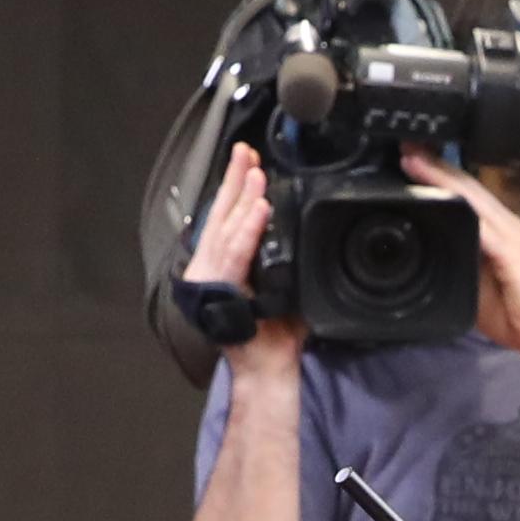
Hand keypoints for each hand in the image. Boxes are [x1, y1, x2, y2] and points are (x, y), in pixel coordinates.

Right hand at [191, 149, 300, 356]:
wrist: (267, 367)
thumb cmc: (275, 334)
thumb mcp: (284, 287)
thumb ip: (286, 260)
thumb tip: (308, 234)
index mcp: (224, 264)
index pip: (227, 218)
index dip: (236, 188)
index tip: (248, 161)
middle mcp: (211, 267)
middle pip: (221, 215)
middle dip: (234, 181)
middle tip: (246, 153)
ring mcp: (212, 279)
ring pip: (228, 229)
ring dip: (244, 200)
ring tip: (257, 176)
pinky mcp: (220, 292)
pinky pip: (237, 255)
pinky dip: (248, 232)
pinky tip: (260, 211)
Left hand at [410, 157, 519, 364]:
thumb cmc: (518, 314)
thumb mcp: (477, 285)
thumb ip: (459, 264)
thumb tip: (430, 254)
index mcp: (498, 231)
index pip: (466, 195)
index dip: (439, 174)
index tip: (411, 157)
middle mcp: (506, 225)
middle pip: (466, 185)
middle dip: (435, 163)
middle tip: (405, 143)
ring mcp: (511, 234)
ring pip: (471, 195)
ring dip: (440, 175)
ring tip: (412, 157)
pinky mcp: (512, 249)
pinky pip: (480, 221)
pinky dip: (458, 204)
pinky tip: (440, 193)